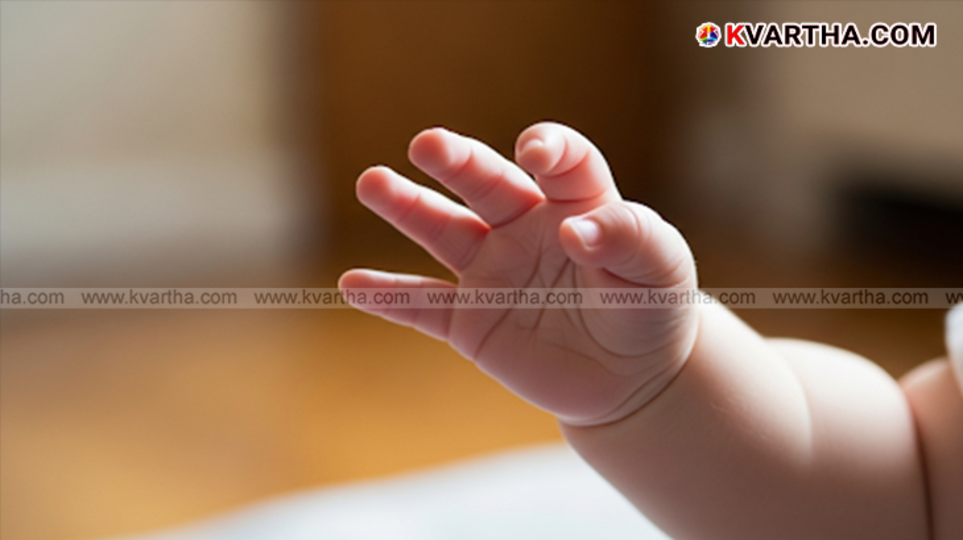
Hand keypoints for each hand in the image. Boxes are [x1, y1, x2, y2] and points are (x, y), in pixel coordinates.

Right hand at [339, 122, 697, 424]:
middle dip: (458, 162)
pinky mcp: (472, 321)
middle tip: (428, 144)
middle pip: (487, 184)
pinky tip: (351, 283)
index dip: (549, 150)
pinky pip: (424, 307)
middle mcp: (526, 228)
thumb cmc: (649, 309)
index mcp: (576, 203)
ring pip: (444, 232)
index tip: (534, 153)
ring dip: (408, 208)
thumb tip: (578, 229)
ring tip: (372, 183)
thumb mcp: (661, 270)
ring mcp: (493, 273)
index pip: (561, 162)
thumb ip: (630, 239)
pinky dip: (390, 297)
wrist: (631, 378)